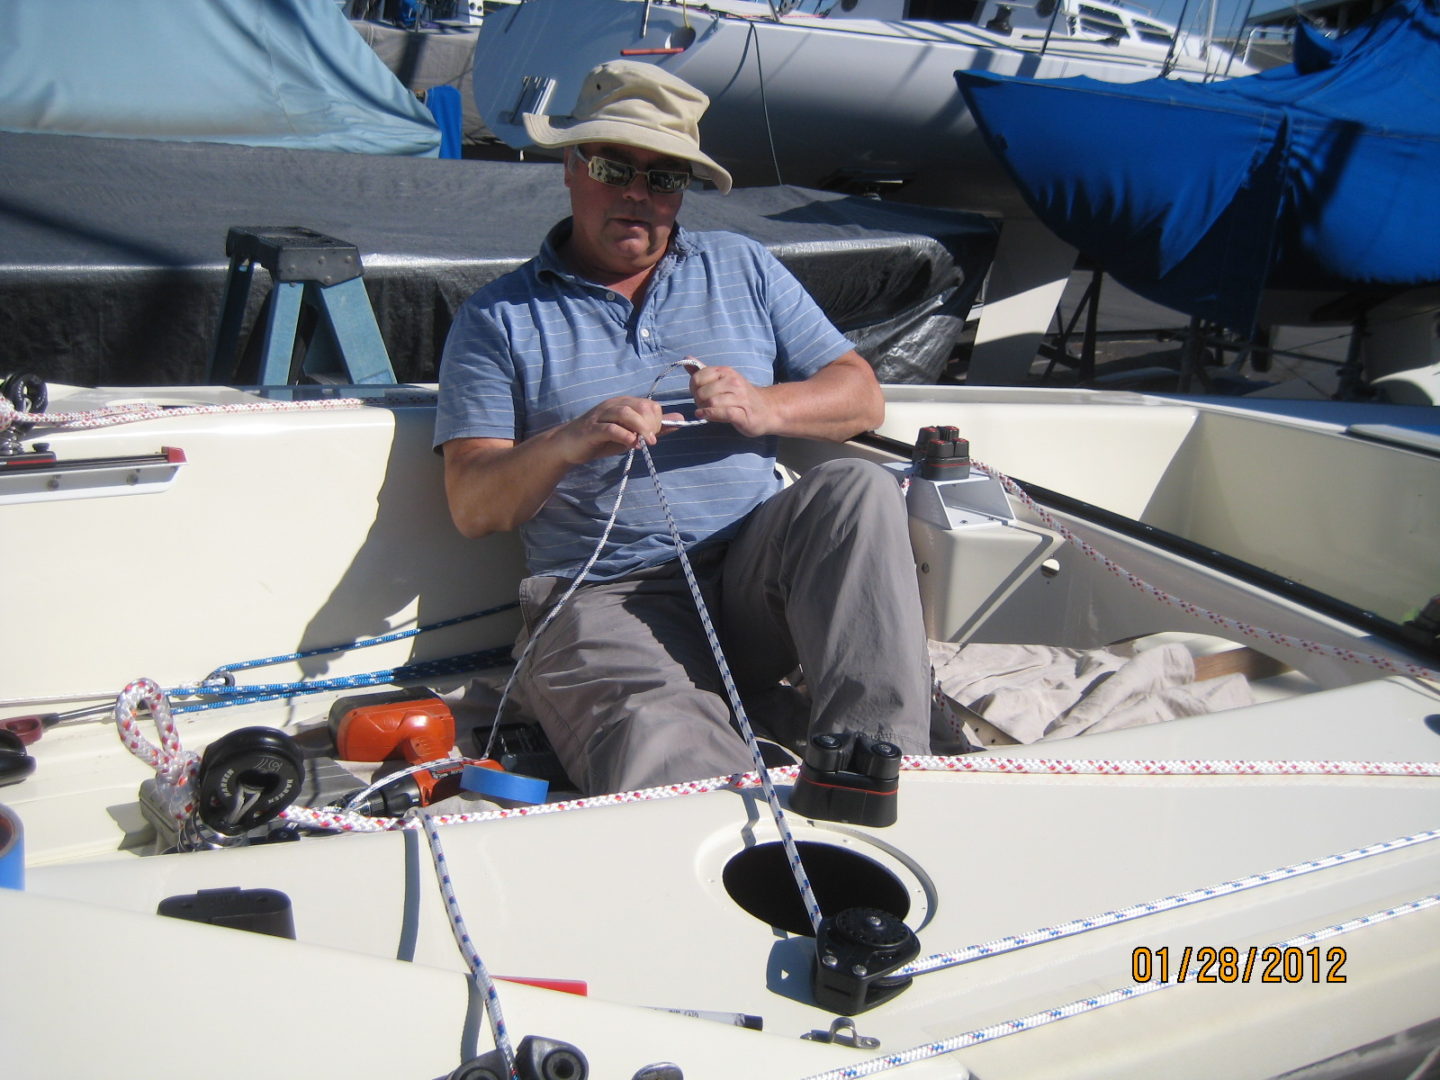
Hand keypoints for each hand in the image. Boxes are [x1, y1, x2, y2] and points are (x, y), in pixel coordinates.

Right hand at [558, 395, 681, 462]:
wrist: (568, 446)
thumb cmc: (601, 440)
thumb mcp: (631, 434)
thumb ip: (655, 427)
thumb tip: (681, 419)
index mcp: (624, 404)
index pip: (650, 405)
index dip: (657, 420)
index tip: (655, 436)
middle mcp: (613, 405)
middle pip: (641, 406)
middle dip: (651, 424)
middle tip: (651, 440)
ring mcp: (601, 416)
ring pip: (626, 414)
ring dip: (640, 428)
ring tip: (646, 442)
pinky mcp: (592, 429)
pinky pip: (610, 428)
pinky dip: (624, 435)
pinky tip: (631, 444)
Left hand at [691, 365, 776, 436]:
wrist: (768, 409)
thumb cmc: (741, 396)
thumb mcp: (723, 380)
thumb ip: (703, 371)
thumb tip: (687, 358)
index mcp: (726, 372)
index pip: (698, 376)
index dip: (693, 387)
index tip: (697, 393)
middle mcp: (733, 382)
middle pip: (703, 391)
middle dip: (698, 400)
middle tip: (702, 405)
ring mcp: (739, 397)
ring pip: (711, 402)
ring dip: (704, 409)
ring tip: (706, 411)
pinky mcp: (742, 413)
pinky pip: (722, 413)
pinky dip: (710, 415)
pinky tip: (704, 416)